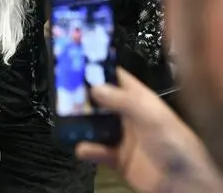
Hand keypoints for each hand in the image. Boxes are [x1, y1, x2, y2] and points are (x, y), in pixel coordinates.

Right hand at [76, 68, 220, 191]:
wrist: (182, 183)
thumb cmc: (173, 143)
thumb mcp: (151, 116)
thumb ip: (123, 101)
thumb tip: (95, 87)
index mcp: (138, 100)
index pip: (115, 78)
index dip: (97, 70)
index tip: (76, 63)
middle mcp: (127, 116)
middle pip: (99, 101)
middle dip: (81, 98)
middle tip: (62, 93)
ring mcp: (121, 136)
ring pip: (94, 125)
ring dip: (81, 124)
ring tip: (67, 120)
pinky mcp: (116, 158)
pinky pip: (96, 150)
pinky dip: (87, 149)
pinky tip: (82, 148)